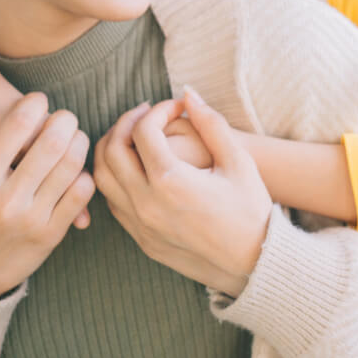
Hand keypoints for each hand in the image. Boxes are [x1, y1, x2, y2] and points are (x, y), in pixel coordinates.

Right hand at [0, 83, 89, 229]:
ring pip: (71, 166)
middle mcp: (6, 201)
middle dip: (64, 120)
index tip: (38, 101)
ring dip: (79, 142)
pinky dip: (84, 174)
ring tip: (74, 137)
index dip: (34, 104)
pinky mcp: (50, 236)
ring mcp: (31, 220)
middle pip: (51, 143)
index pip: (17, 127)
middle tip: (65, 116)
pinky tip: (76, 169)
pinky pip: (80, 194)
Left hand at [94, 89, 271, 296]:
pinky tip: (136, 166)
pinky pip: (112, 201)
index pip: (142, 130)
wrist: (255, 264)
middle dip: (127, 122)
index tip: (176, 107)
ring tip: (134, 135)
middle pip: (111, 149)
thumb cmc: (251, 209)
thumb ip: (211, 123)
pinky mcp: (140, 239)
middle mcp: (147, 203)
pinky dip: (114, 176)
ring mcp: (140, 224)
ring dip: (112, 148)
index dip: (158, 110)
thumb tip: (188, 93)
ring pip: (102, 176)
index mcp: (171, 181)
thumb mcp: (238, 161)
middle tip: (147, 113)